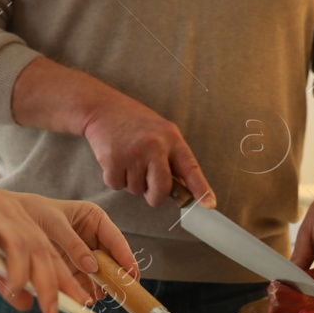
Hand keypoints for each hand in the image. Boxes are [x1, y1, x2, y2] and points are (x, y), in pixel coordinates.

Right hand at [0, 177, 136, 312]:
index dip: (69, 274)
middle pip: (40, 246)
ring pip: (17, 240)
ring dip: (22, 272)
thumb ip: (3, 277)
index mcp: (16, 213)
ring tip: (20, 295)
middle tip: (56, 310)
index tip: (82, 300)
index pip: (51, 246)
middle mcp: (7, 206)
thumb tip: (26, 302)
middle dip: (53, 280)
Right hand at [79, 87, 214, 208]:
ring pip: (136, 190)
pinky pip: (117, 186)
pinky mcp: (113, 159)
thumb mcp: (161, 133)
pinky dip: (114, 179)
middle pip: (161, 189)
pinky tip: (115, 160)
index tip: (210, 204)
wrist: (103, 108)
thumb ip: (171, 158)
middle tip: (149, 189)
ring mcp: (133, 153)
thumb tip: (180, 191)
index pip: (190, 168)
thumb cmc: (135, 123)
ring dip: (131, 182)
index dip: (201, 188)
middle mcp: (155, 146)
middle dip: (155, 196)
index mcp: (171, 138)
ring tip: (128, 159)